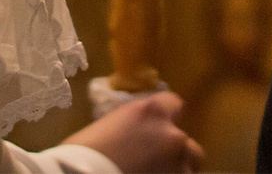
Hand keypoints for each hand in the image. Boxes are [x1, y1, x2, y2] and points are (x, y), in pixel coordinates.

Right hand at [65, 89, 202, 173]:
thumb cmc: (82, 154)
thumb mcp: (107, 128)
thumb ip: (131, 128)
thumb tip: (134, 138)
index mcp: (152, 112)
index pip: (175, 104)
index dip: (167, 117)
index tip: (157, 130)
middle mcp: (172, 136)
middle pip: (188, 143)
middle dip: (176, 153)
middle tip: (155, 164)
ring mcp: (178, 166)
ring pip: (189, 169)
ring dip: (175, 171)